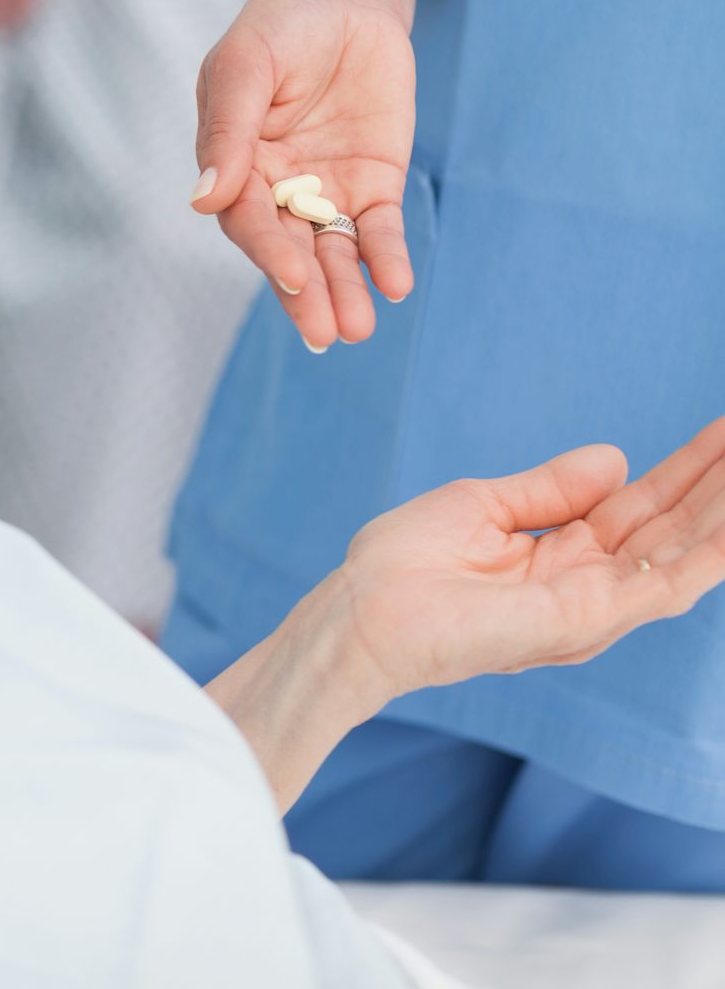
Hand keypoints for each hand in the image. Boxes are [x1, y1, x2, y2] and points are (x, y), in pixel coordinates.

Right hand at [188, 0, 416, 348]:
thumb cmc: (280, 23)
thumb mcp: (246, 63)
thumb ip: (228, 128)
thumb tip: (202, 200)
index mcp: (233, 165)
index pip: (246, 218)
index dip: (267, 248)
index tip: (291, 275)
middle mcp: (275, 189)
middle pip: (288, 250)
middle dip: (306, 292)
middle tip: (325, 332)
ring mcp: (324, 190)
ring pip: (332, 251)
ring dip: (344, 290)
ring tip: (357, 328)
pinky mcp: (373, 184)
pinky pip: (378, 229)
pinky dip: (386, 257)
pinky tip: (395, 284)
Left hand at [330, 417, 724, 703]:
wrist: (362, 612)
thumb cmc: (403, 567)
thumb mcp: (482, 506)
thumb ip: (551, 489)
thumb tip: (617, 459)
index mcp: (561, 555)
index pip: (642, 504)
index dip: (686, 469)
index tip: (724, 432)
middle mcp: (587, 584)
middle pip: (674, 525)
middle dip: (719, 483)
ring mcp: (592, 605)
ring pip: (684, 551)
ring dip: (724, 508)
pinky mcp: (586, 619)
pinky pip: (666, 585)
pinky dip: (711, 553)